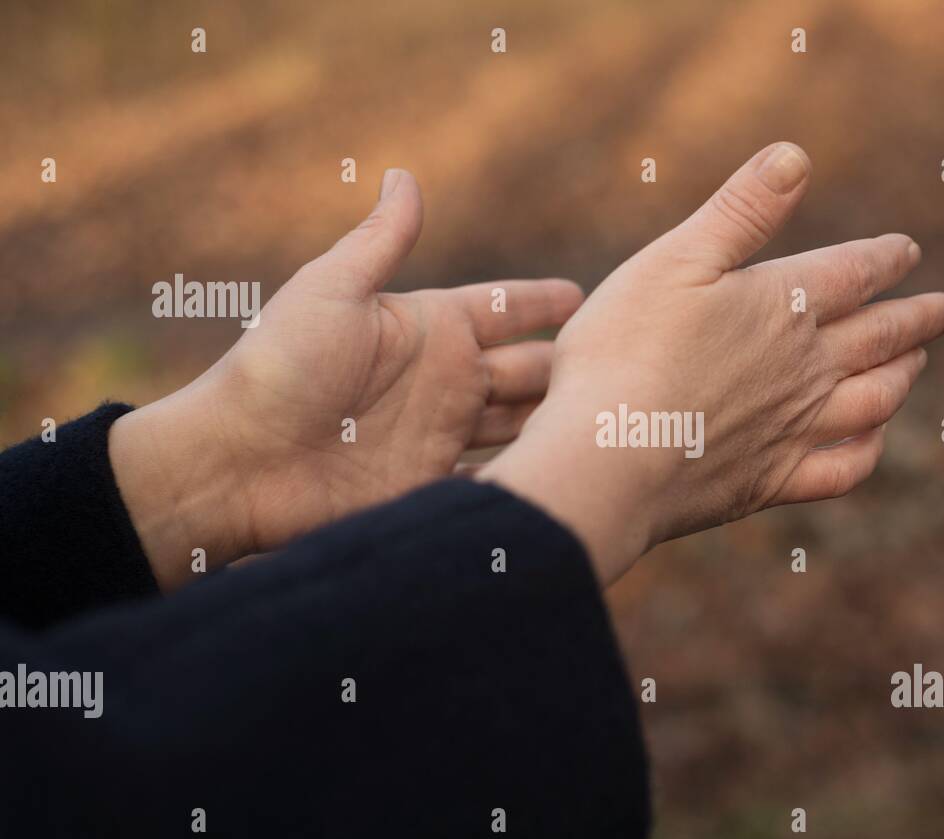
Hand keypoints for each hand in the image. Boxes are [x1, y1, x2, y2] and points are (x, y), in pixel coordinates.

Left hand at [109, 169, 582, 588]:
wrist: (240, 463)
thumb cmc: (280, 367)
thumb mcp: (332, 291)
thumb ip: (380, 241)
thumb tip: (405, 174)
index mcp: (429, 329)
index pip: (507, 310)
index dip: (547, 304)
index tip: (590, 298)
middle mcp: (444, 382)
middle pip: (529, 371)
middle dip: (575, 369)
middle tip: (631, 367)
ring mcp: (442, 437)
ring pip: (524, 425)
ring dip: (561, 422)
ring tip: (617, 422)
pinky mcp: (435, 487)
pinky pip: (497, 478)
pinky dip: (529, 474)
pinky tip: (570, 473)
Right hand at [480, 143, 943, 583]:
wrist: (609, 457)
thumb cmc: (626, 351)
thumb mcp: (676, 259)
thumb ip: (741, 210)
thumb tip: (796, 155)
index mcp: (781, 306)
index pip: (852, 273)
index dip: (885, 259)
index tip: (909, 252)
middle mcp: (804, 367)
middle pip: (879, 337)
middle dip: (916, 319)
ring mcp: (794, 429)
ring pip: (873, 400)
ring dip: (902, 377)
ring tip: (917, 364)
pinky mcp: (772, 482)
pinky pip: (841, 470)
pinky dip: (867, 452)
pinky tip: (872, 441)